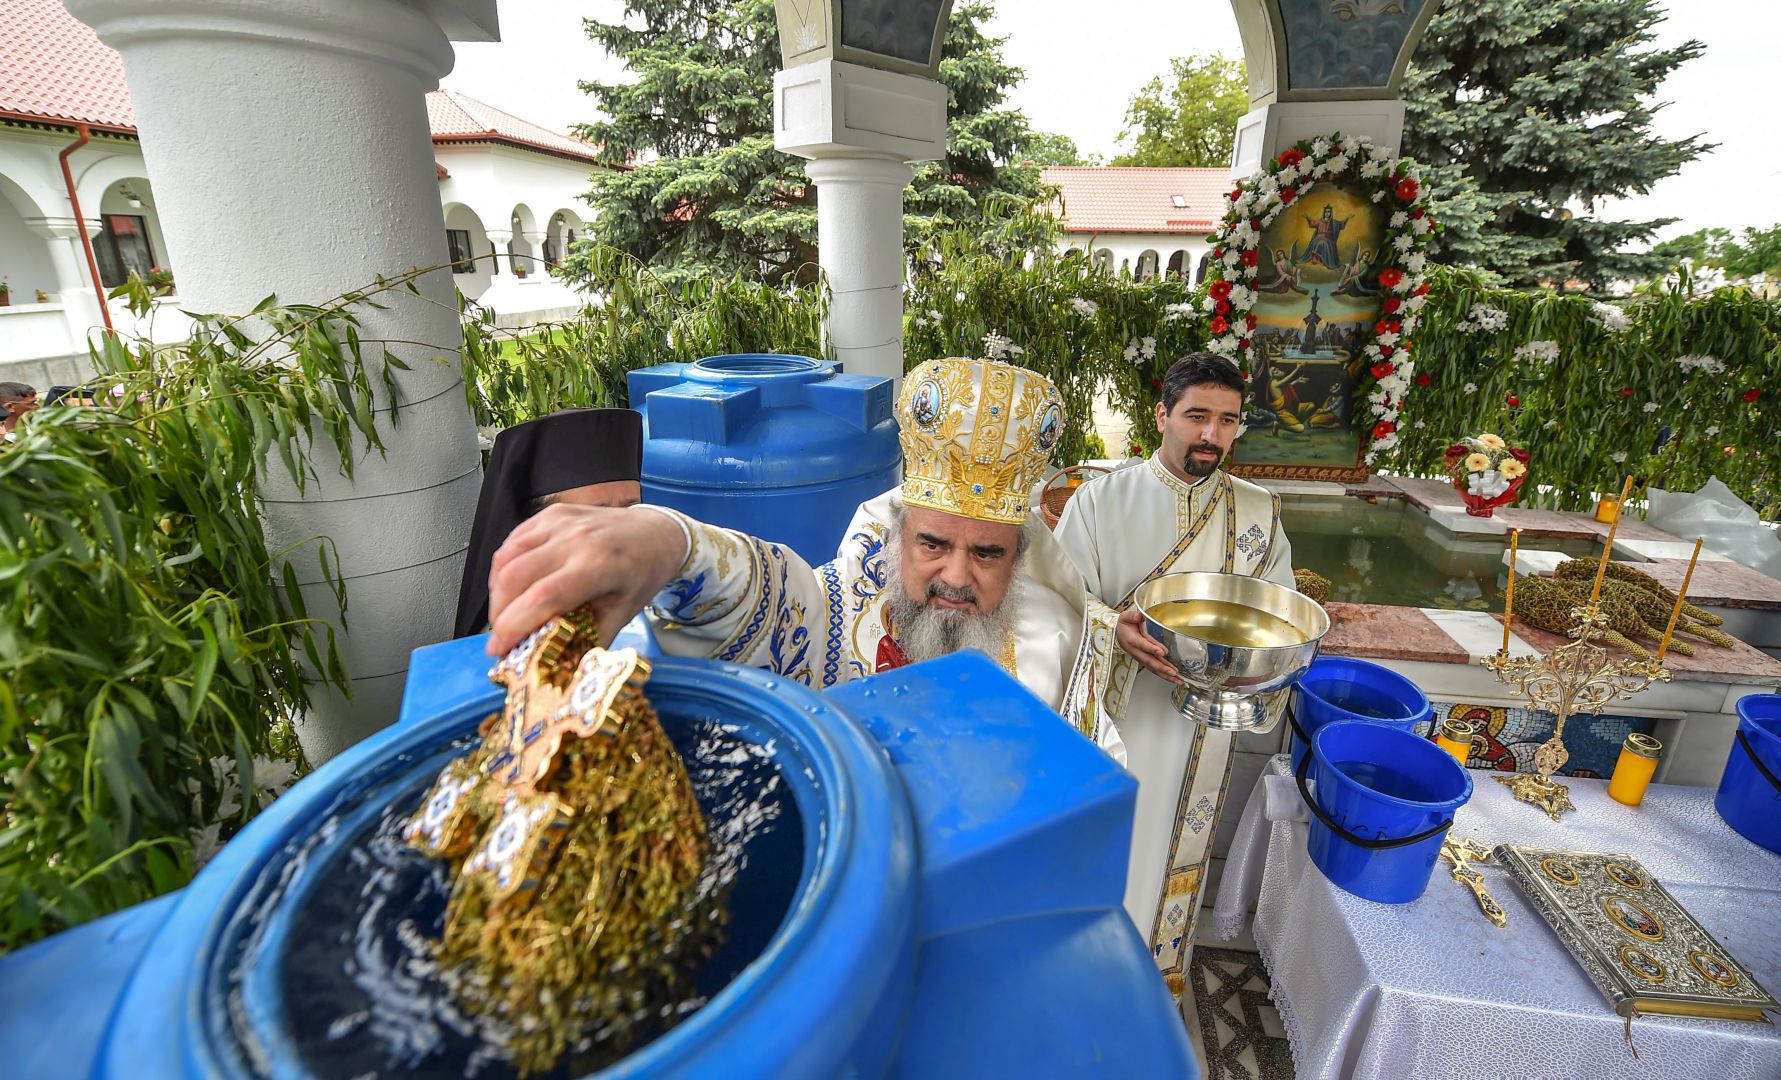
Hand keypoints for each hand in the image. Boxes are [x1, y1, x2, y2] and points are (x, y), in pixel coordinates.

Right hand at [485, 504, 688, 655]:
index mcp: (600, 565)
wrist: (656, 533)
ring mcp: (561, 521)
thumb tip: (557, 671)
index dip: (514, 626)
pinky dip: (503, 569)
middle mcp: (577, 539)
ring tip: (504, 616)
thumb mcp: (623, 614)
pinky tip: (509, 589)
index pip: (544, 596)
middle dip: (499, 614)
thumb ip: (589, 641)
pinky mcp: (551, 513)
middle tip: (501, 637)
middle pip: (516, 577)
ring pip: (506, 557)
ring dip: (496, 592)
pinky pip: (513, 541)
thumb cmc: (642, 574)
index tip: (499, 649)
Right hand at [1114, 607, 1181, 684]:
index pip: (1142, 645)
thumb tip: (1139, 616)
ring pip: (1153, 668)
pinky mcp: (1145, 660)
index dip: (1151, 649)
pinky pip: (1154, 668)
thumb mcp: (1125, 617)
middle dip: (1161, 668)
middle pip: (1149, 661)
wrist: (1117, 633)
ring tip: (1177, 679)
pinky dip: (1164, 674)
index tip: (1162, 652)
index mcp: (1131, 640)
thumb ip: (1132, 616)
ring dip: (1165, 674)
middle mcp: (1136, 651)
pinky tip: (1173, 677)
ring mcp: (1141, 657)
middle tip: (1173, 672)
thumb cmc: (1123, 626)